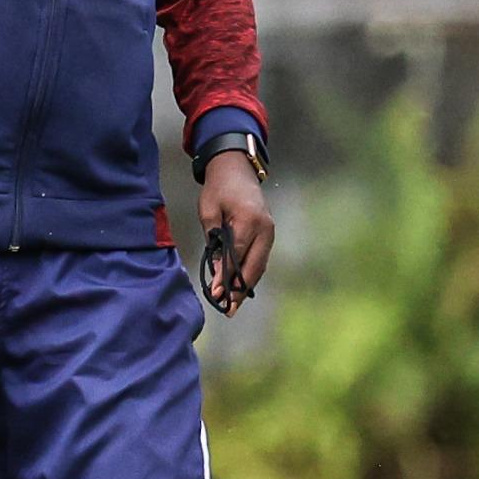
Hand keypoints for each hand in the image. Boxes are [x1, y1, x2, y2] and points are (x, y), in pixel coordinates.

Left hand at [199, 152, 274, 311]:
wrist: (237, 170)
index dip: (227, 277)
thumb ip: (214, 241)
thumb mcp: (208, 212)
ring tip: (233, 304)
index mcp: (249, 221)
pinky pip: (260, 258)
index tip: (216, 294)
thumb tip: (219, 270)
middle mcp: (265, 228)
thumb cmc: (218, 189)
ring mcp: (270, 231)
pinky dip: (251, 274)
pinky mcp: (269, 233)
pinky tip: (240, 287)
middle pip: (254, 266)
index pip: (237, 256)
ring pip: (260, 265)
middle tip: (228, 309)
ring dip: (247, 285)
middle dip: (240, 290)